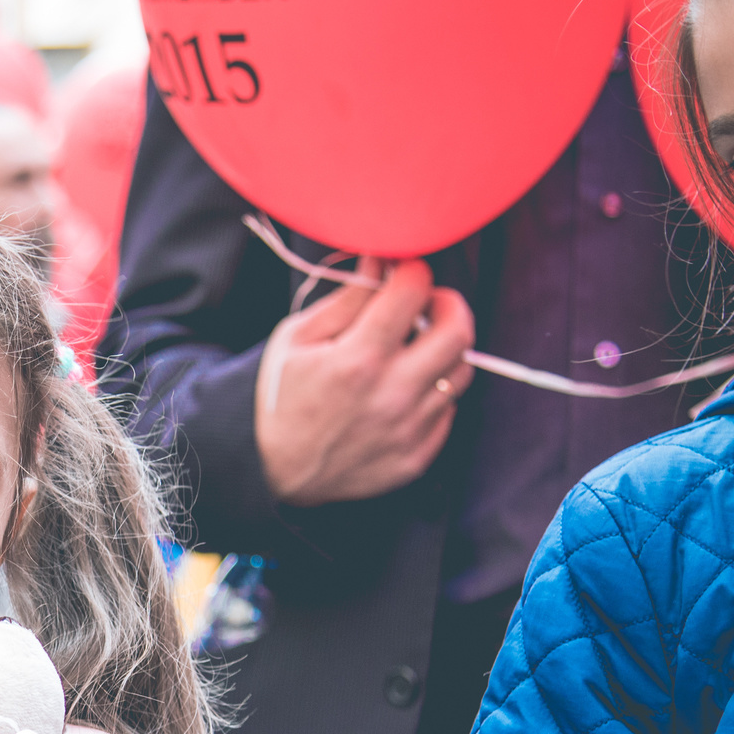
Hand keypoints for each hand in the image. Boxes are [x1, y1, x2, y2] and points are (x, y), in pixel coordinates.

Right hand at [255, 260, 474, 506]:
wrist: (273, 472)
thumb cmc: (281, 398)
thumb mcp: (296, 338)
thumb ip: (346, 298)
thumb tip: (381, 260)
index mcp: (357, 359)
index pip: (413, 291)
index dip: (412, 270)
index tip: (403, 272)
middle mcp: (392, 394)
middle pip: (458, 331)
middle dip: (448, 304)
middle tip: (428, 304)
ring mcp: (409, 429)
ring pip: (460, 371)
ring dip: (443, 349)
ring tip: (415, 349)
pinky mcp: (417, 455)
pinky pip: (447, 409)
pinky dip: (432, 390)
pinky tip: (404, 389)